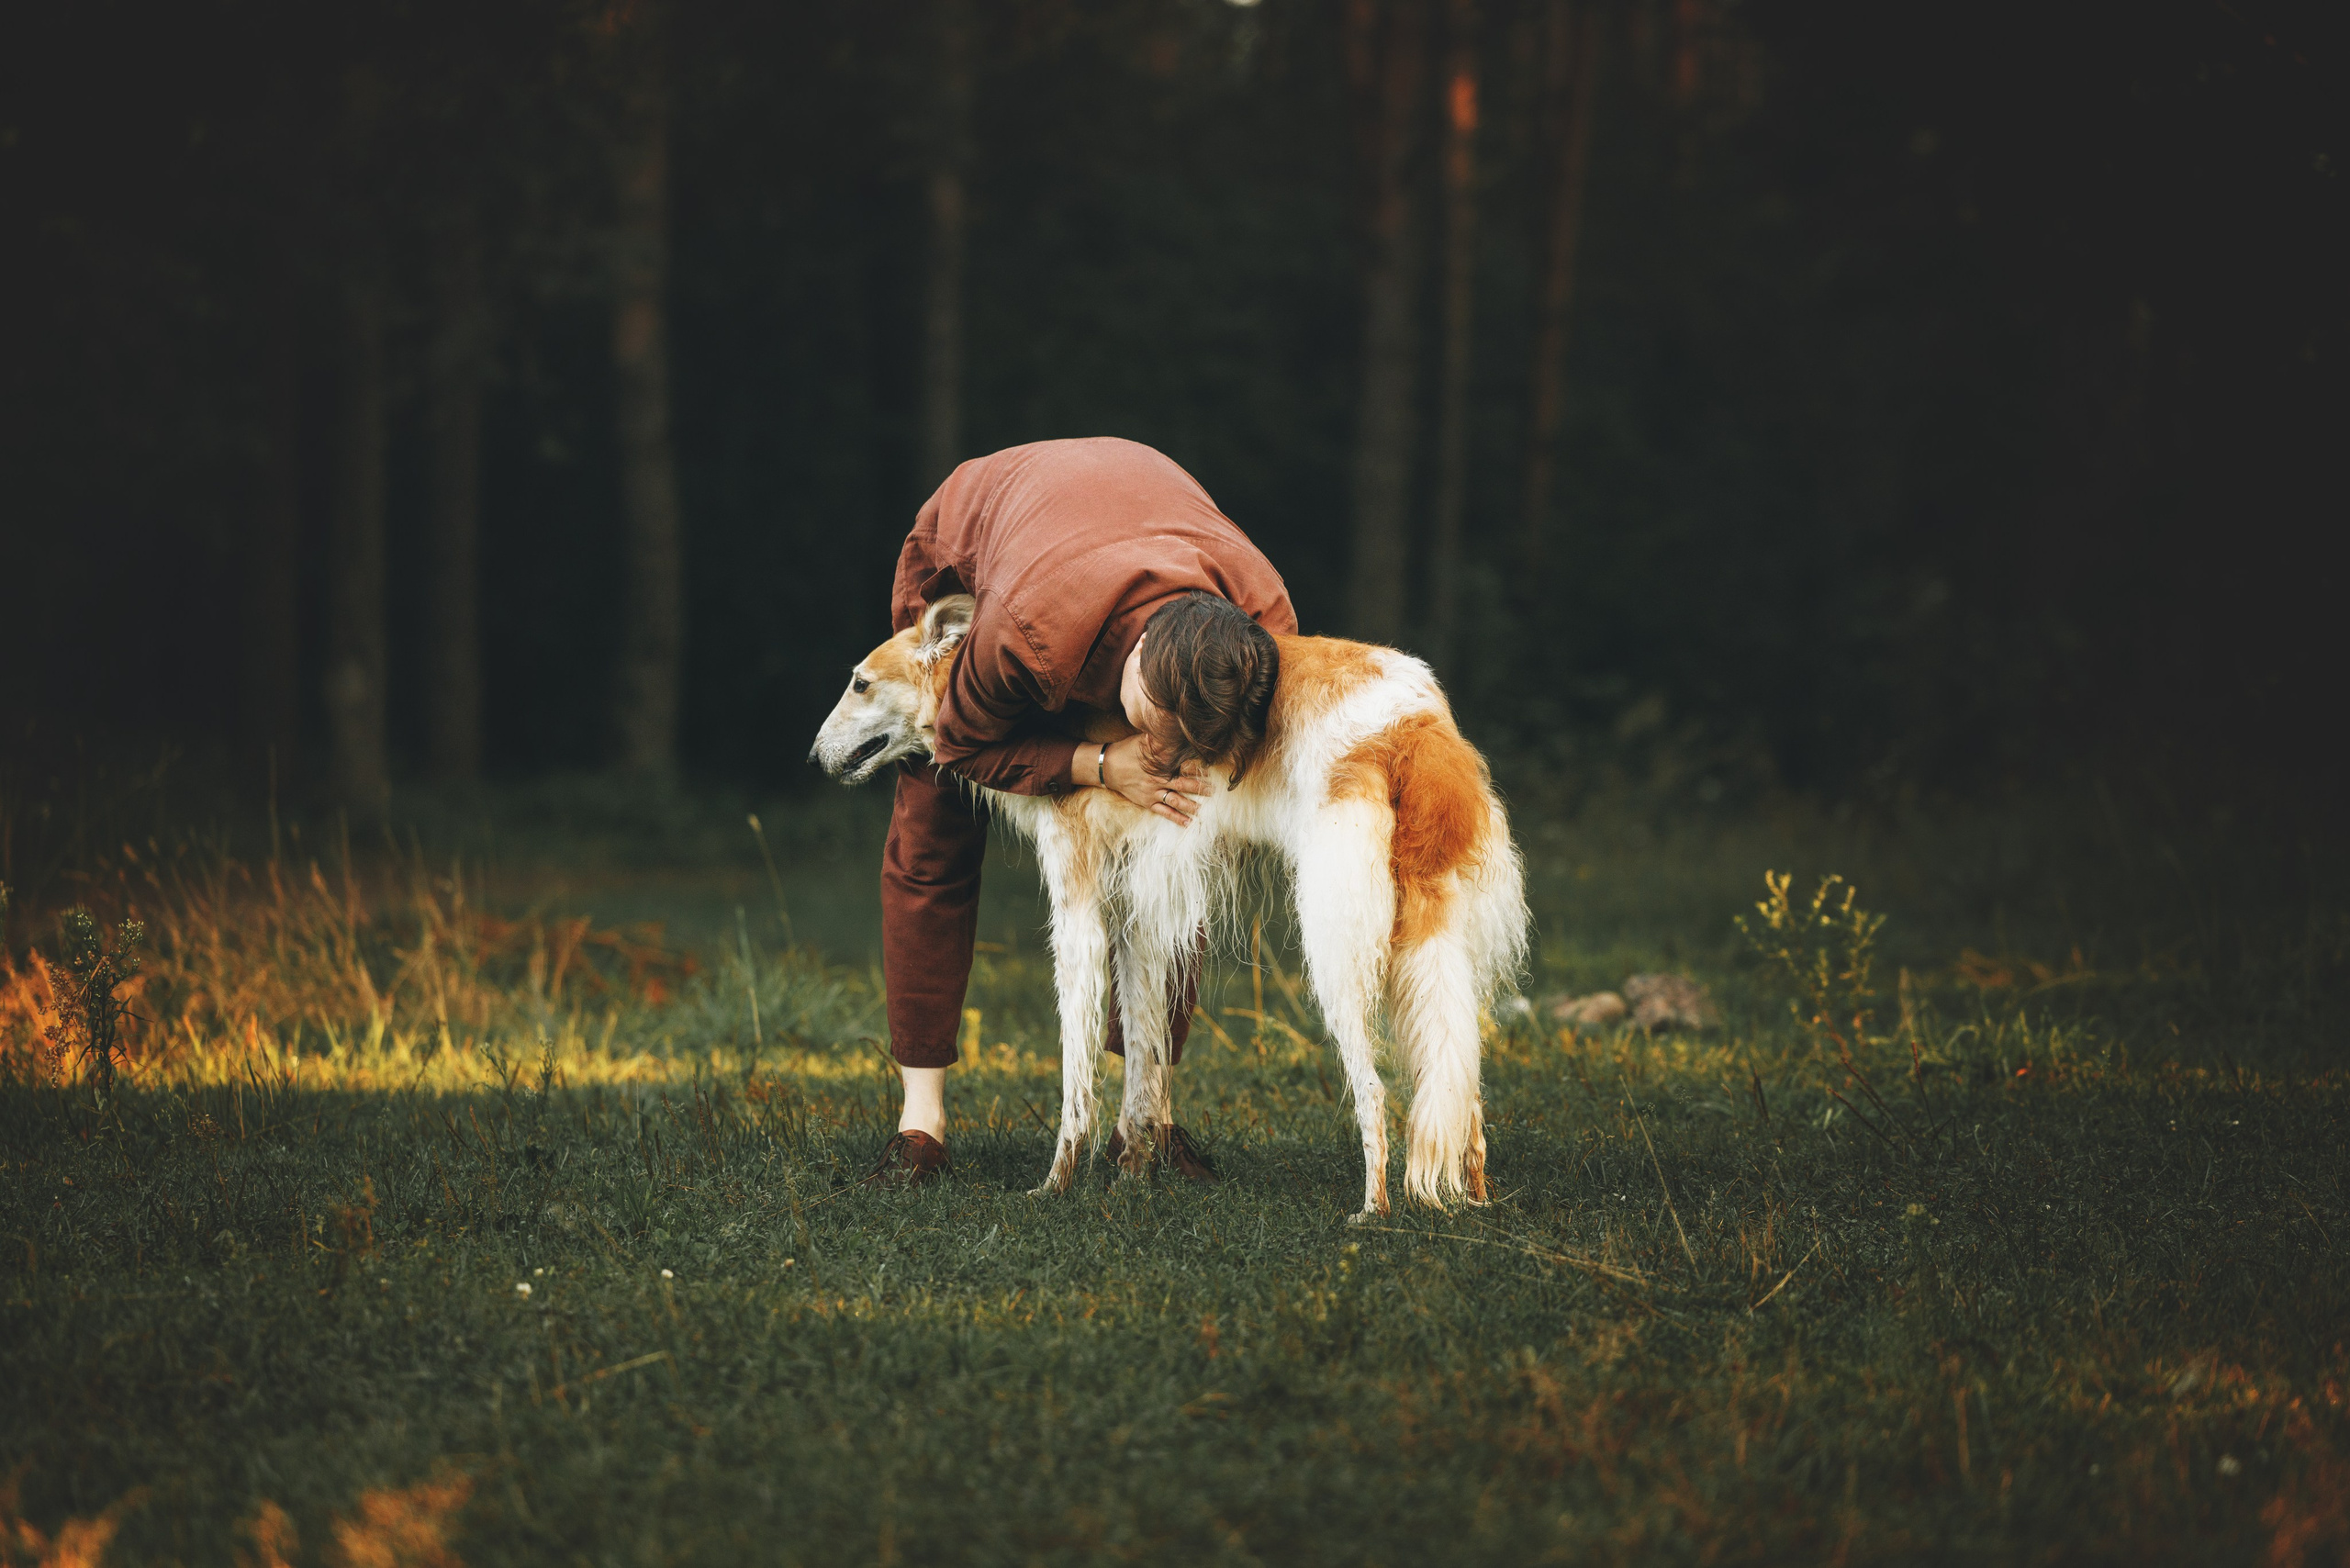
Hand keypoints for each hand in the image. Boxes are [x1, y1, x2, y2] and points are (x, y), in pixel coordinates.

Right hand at [1091, 734, 1209, 825]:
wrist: (1107, 767)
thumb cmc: (1127, 751)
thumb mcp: (1143, 740)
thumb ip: (1159, 739)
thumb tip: (1174, 728)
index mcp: (1159, 764)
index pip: (1182, 766)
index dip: (1197, 769)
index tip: (1210, 772)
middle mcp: (1158, 780)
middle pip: (1183, 784)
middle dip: (1199, 787)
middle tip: (1213, 791)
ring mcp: (1153, 793)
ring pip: (1176, 800)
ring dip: (1191, 805)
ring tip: (1204, 810)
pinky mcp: (1147, 802)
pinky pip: (1164, 812)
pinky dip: (1176, 818)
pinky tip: (1188, 823)